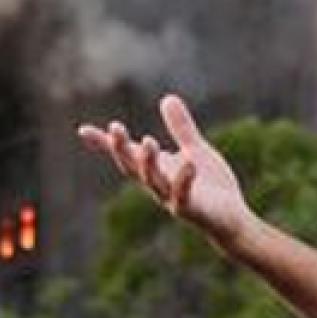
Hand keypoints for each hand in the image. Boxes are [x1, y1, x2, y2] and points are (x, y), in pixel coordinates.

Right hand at [77, 94, 253, 247]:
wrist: (233, 219)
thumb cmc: (212, 187)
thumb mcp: (194, 150)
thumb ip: (180, 128)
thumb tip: (167, 98)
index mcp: (156, 170)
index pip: (126, 154)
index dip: (104, 144)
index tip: (83, 130)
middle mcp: (158, 185)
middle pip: (132, 167)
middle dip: (121, 149)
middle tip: (115, 127)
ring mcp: (172, 199)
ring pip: (153, 182)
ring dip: (148, 163)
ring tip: (149, 140)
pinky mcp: (192, 210)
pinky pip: (182, 196)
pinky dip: (183, 180)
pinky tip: (189, 162)